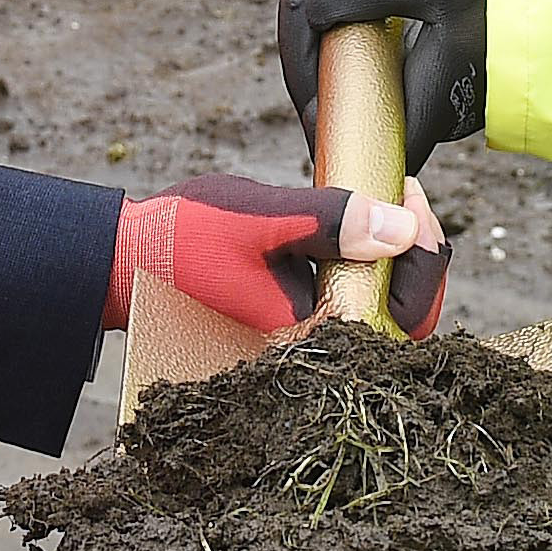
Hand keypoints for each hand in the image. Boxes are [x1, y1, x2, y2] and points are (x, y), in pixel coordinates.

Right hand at [112, 172, 448, 337]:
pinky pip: (350, 307)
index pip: (409, 308)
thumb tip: (403, 228)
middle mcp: (316, 356)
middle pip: (405, 317)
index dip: (426, 248)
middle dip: (416, 256)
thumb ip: (333, 223)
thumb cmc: (185, 241)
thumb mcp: (264, 219)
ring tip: (384, 205)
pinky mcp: (292, 331)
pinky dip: (364, 271)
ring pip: (380, 312)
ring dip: (392, 261)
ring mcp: (304, 347)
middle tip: (404, 197)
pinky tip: (353, 232)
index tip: (409, 194)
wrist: (125, 262)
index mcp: (317, 337)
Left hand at [276, 0, 489, 174]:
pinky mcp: (438, 67)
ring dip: (324, 15)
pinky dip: (349, 14)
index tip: (299, 4)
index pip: (337, 120)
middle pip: (337, 91)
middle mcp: (422, 115)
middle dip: (307, 26)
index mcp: (422, 112)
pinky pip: (375, 52)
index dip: (304, 73)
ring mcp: (430, 93)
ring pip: (354, 68)